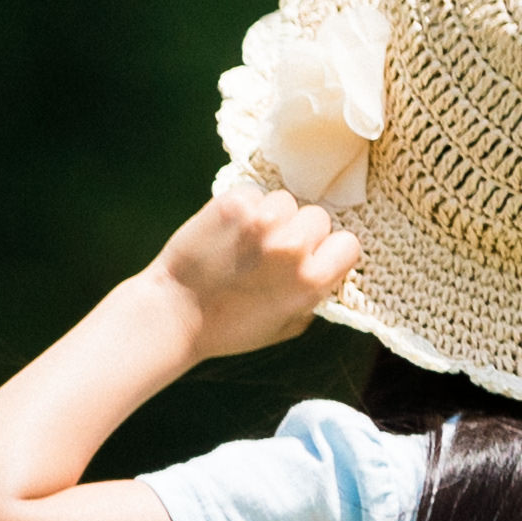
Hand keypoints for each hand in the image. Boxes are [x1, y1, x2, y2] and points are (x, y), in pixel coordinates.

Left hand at [150, 181, 357, 360]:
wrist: (173, 314)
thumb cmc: (229, 327)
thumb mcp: (287, 325)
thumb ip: (315, 297)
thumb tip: (330, 272)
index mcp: (312, 280)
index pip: (348, 243)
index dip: (328, 250)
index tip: (310, 257)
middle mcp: (291, 247)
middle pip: (317, 216)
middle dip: (299, 230)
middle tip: (269, 251)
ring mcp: (262, 222)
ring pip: (285, 201)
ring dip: (270, 216)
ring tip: (244, 241)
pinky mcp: (233, 205)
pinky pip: (254, 193)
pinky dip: (242, 207)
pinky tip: (225, 232)